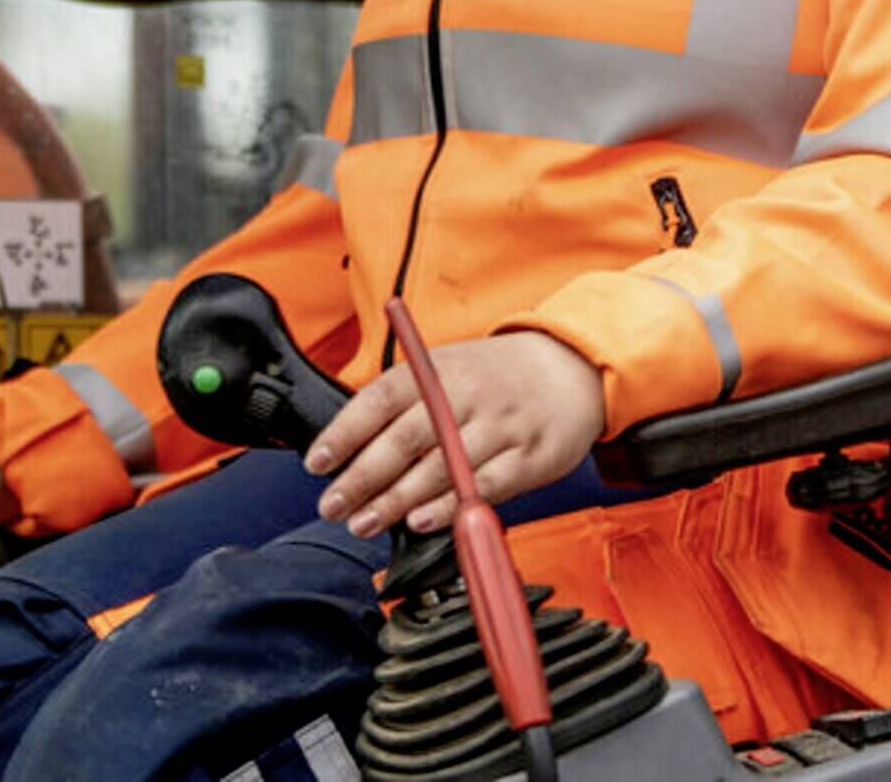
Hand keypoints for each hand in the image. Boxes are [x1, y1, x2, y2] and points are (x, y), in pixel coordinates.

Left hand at [302, 333, 604, 538]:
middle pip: (404, 438)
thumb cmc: (498, 376)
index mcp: (438, 370)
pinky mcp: (528, 457)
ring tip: (364, 522)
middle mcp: (465, 394)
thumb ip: (405, 401)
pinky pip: (483, 485)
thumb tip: (351, 445)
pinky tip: (421, 522)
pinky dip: (449, 505)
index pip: (380, 399)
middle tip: (333, 506)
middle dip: (362, 477)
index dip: (345, 433)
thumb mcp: (448, 367)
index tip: (317, 463)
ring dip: (397, 500)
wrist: (573, 369)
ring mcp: (498, 425)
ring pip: (439, 466)